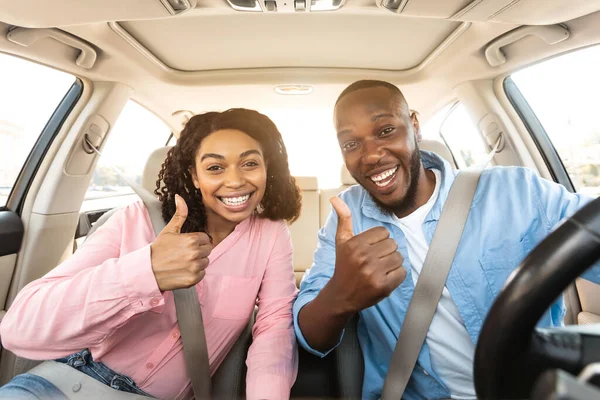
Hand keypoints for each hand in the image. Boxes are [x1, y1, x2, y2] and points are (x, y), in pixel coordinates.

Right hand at [150, 194, 211, 290]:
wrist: (147, 270)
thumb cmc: (158, 250)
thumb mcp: (169, 230)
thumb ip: (179, 214)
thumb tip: (180, 197)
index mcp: (191, 240)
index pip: (206, 239)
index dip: (198, 241)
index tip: (187, 244)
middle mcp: (195, 253)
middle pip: (207, 250)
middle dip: (199, 251)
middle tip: (184, 254)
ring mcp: (194, 267)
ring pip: (205, 262)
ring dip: (197, 262)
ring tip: (183, 262)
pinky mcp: (193, 279)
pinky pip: (202, 274)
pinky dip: (195, 273)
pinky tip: (183, 270)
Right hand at [328, 197, 405, 312]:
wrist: (341, 295)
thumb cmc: (344, 266)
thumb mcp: (341, 241)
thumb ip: (343, 219)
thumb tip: (335, 198)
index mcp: (354, 244)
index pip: (383, 232)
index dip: (379, 241)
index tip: (371, 249)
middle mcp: (363, 257)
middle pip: (393, 244)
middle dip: (387, 252)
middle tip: (376, 260)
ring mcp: (373, 272)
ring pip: (399, 257)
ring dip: (393, 263)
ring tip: (380, 269)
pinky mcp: (383, 286)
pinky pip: (402, 273)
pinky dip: (396, 276)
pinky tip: (384, 278)